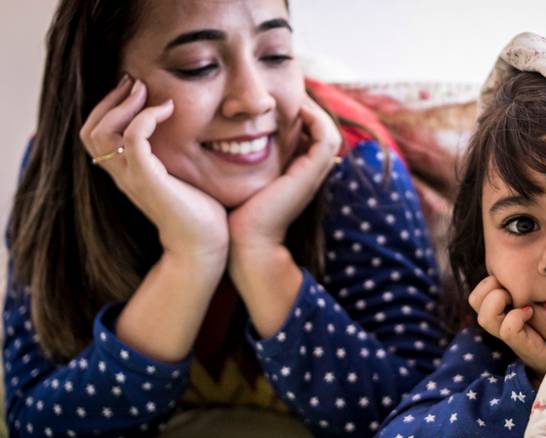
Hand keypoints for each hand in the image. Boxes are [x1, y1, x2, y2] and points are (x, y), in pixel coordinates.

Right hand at [80, 76, 228, 268]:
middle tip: (134, 81)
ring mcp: (133, 179)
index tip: (133, 88)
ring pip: (102, 133)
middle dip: (110, 100)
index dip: (108, 108)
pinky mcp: (149, 182)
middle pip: (90, 131)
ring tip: (145, 90)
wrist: (204, 247)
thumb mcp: (181, 178)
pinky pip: (134, 140)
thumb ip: (173, 157)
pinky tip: (168, 110)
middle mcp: (123, 176)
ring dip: (123, 105)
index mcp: (127, 173)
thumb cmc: (201, 215)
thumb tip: (190, 132)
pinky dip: (146, 118)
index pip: (95, 135)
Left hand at [227, 96, 341, 254]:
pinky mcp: (311, 173)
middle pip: (321, 130)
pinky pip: (326, 137)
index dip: (297, 114)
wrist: (245, 242)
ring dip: (314, 109)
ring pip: (328, 131)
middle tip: (285, 88)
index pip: (307, 135)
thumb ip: (237, 160)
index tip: (274, 98)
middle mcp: (309, 172)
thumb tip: (217, 137)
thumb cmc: (235, 214)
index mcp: (296, 173)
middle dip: (306, 106)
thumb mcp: (238, 179)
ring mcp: (313, 174)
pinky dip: (316, 119)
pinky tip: (296, 108)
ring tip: (293, 94)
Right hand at [468, 276, 545, 377]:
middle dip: (491, 287)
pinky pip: (507, 329)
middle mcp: (500, 321)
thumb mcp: (543, 295)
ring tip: (520, 301)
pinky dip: (517, 317)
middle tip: (512, 290)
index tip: (513, 280)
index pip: (478, 292)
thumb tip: (532, 255)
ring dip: (500, 302)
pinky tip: (531, 312)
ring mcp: (509, 335)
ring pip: (484, 317)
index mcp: (501, 307)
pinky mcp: (521, 346)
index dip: (490, 280)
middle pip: (474, 300)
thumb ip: (531, 281)